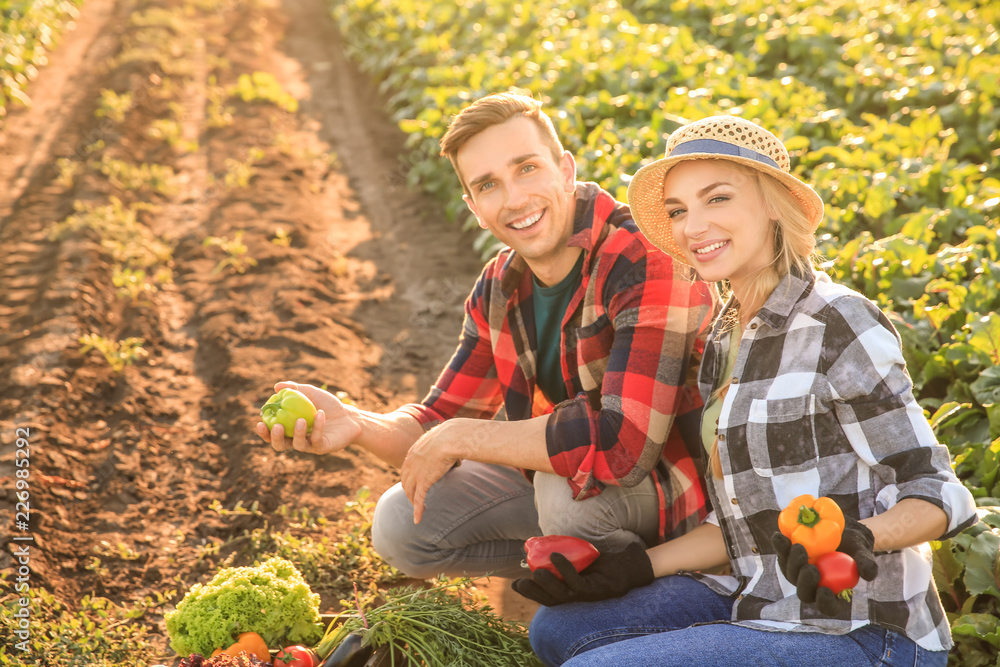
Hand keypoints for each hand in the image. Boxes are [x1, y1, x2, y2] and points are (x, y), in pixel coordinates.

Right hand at [255, 382, 360, 454]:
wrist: (349, 416)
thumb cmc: (327, 405)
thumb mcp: (310, 393)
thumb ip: (294, 389)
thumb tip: (276, 386)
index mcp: (290, 429)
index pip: (273, 433)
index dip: (264, 432)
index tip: (259, 422)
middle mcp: (297, 440)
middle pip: (281, 445)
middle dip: (275, 438)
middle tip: (276, 427)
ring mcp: (310, 445)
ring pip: (298, 445)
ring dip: (297, 433)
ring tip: (301, 420)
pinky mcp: (323, 447)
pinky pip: (317, 439)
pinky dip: (318, 426)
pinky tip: (321, 414)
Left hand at [400, 420, 467, 523]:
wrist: (450, 438)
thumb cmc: (451, 435)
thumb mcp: (443, 438)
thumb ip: (444, 446)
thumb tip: (455, 450)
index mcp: (414, 451)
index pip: (407, 468)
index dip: (409, 478)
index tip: (414, 484)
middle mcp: (410, 463)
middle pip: (405, 481)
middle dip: (409, 491)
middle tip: (415, 499)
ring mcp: (415, 473)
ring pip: (410, 492)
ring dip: (413, 502)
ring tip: (419, 509)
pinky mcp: (423, 482)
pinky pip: (418, 500)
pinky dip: (417, 511)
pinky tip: (418, 520)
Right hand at [511, 542, 653, 605]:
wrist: (631, 565)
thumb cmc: (605, 563)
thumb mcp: (582, 560)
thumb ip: (566, 559)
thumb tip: (544, 545)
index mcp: (573, 593)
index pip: (548, 598)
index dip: (531, 594)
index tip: (515, 584)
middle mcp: (579, 598)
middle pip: (552, 599)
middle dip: (534, 593)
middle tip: (520, 582)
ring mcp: (589, 595)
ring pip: (563, 594)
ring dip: (548, 583)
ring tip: (536, 571)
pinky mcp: (598, 589)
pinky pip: (577, 582)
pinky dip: (564, 569)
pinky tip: (555, 556)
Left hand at [772, 517, 877, 614]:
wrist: (841, 528)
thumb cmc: (854, 545)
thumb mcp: (863, 551)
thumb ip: (866, 563)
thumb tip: (868, 575)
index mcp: (833, 592)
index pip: (828, 606)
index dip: (825, 603)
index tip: (825, 591)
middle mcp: (813, 586)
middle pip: (804, 593)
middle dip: (805, 583)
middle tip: (811, 568)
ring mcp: (798, 572)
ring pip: (790, 574)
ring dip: (792, 563)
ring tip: (798, 547)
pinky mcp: (788, 557)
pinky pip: (781, 553)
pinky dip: (780, 546)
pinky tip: (779, 537)